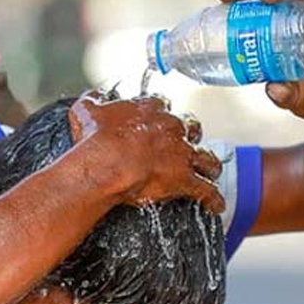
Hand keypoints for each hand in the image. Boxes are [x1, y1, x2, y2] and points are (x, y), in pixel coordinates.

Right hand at [67, 91, 225, 213]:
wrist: (105, 164)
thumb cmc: (96, 140)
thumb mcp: (86, 111)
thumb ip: (92, 101)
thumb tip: (92, 98)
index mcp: (151, 110)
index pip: (163, 106)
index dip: (161, 115)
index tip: (157, 122)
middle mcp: (172, 128)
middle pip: (191, 128)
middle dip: (190, 135)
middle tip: (185, 143)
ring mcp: (181, 154)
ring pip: (206, 157)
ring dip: (209, 165)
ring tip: (211, 171)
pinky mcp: (184, 179)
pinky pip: (206, 190)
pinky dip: (213, 198)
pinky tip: (216, 205)